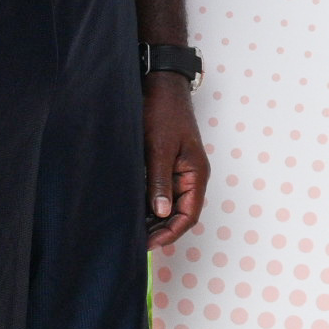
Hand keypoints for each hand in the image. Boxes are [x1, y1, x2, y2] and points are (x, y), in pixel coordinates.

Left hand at [143, 80, 207, 246]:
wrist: (161, 84)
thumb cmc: (163, 112)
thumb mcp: (159, 148)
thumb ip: (159, 182)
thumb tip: (160, 212)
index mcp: (195, 175)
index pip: (189, 215)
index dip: (170, 233)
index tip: (149, 244)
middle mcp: (190, 177)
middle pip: (179, 214)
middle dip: (160, 230)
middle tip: (136, 241)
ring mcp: (179, 171)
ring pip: (169, 204)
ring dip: (153, 218)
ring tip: (132, 229)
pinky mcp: (166, 164)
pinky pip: (160, 191)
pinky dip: (148, 203)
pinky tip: (132, 208)